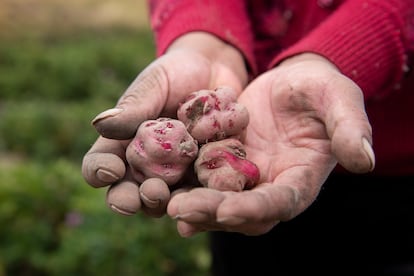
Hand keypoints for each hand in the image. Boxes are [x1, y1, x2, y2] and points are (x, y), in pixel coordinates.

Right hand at [81, 32, 247, 216]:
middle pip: (128, 191)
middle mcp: (145, 164)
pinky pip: (199, 191)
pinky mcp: (202, 175)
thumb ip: (133, 107)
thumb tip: (100, 124)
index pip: (100, 162)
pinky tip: (201, 198)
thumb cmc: (176, 74)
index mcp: (122, 142)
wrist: (216, 72)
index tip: (111, 169)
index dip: (99, 170)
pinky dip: (198, 197)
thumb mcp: (154, 84)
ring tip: (163, 196)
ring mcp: (174, 174)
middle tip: (137, 197)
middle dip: (129, 198)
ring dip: (159, 203)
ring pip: (162, 199)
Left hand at [167, 53, 374, 235]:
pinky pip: (204, 180)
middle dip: (214, 213)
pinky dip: (186, 186)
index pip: (281, 202)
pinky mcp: (225, 164)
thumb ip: (350, 127)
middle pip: (243, 210)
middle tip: (182, 211)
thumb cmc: (319, 89)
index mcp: (301, 178)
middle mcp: (271, 185)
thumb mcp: (338, 98)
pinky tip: (163, 188)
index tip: (229, 210)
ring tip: (167, 204)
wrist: (292, 82)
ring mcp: (246, 177)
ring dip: (194, 206)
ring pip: (219, 201)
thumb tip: (365, 159)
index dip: (257, 208)